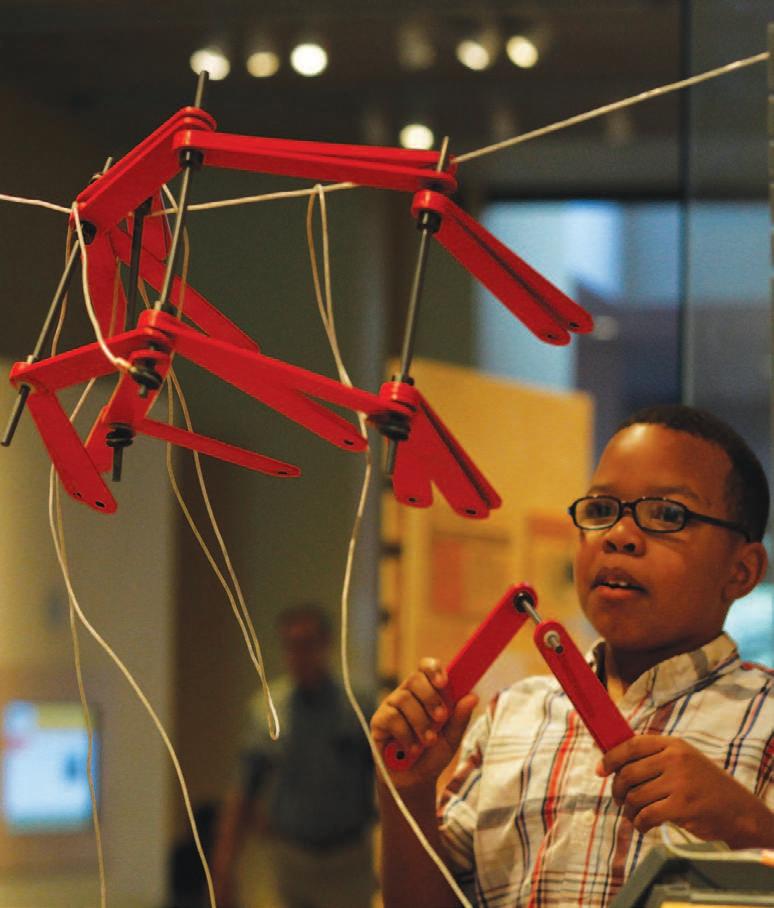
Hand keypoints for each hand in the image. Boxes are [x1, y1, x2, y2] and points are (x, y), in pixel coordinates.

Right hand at [370, 658, 477, 789]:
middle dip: (430, 698)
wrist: (415, 780)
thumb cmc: (433, 754)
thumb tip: (472, 697)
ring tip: (428, 741)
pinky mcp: (379, 721)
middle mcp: (406, 694)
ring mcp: (391, 706)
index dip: (433, 669)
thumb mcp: (452, 737)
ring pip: (404, 699)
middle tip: (441, 718)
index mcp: (426, 691)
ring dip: (420, 722)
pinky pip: (392, 718)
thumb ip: (460, 718)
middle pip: (414, 679)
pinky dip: (406, 735)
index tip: (444, 682)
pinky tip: (412, 749)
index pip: (426, 667)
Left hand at [597, 734, 773, 846]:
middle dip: (618, 789)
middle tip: (619, 799)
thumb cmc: (703, 785)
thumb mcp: (683, 761)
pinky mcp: (682, 806)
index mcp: (673, 745)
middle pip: (629, 772)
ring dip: (629, 809)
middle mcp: (675, 759)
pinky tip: (642, 826)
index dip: (611, 757)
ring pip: (636, 795)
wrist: (737, 810)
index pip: (632, 745)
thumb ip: (654, 758)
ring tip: (632, 815)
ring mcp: (679, 782)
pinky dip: (639, 823)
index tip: (600, 769)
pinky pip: (647, 815)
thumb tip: (613, 761)